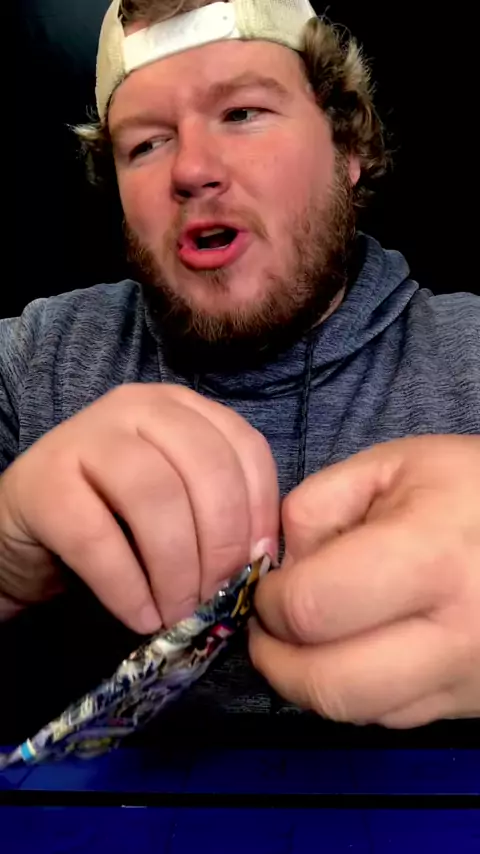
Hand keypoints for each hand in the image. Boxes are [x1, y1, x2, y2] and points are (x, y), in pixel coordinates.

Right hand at [0, 384, 278, 631]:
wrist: (26, 523)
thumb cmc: (113, 514)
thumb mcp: (175, 498)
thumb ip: (217, 510)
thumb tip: (262, 560)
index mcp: (179, 407)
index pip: (244, 446)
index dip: (260, 510)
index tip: (259, 565)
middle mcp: (136, 407)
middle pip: (205, 470)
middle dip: (221, 545)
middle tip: (218, 598)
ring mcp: (86, 437)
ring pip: (155, 497)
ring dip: (177, 569)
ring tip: (179, 612)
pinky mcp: (44, 482)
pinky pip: (98, 538)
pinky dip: (128, 587)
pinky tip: (141, 617)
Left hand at [250, 435, 479, 727]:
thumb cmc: (474, 487)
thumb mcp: (392, 464)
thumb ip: (317, 506)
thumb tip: (279, 569)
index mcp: (429, 558)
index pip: (312, 609)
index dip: (270, 601)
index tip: (270, 585)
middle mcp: (454, 635)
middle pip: (329, 685)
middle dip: (276, 660)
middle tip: (269, 629)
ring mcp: (468, 682)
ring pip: (357, 713)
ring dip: (312, 682)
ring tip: (308, 639)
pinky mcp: (474, 706)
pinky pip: (394, 716)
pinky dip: (358, 690)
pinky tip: (360, 650)